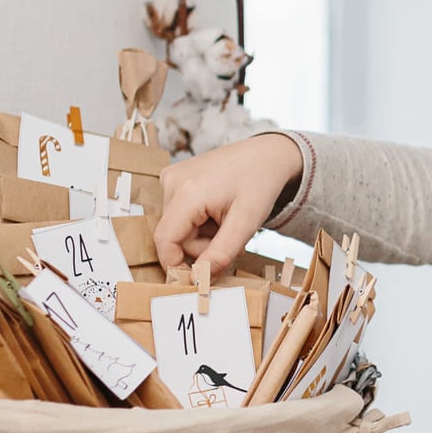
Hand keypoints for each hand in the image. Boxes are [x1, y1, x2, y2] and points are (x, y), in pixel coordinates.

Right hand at [154, 132, 304, 282]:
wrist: (266, 154)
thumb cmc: (260, 182)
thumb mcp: (246, 222)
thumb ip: (222, 252)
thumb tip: (200, 278)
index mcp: (187, 191)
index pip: (165, 240)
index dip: (176, 264)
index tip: (197, 278)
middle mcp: (172, 181)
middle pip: (174, 236)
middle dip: (202, 245)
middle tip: (230, 235)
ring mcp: (170, 177)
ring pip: (178, 227)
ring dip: (202, 233)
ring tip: (226, 218)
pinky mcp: (173, 178)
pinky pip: (179, 214)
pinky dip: (198, 220)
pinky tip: (217, 209)